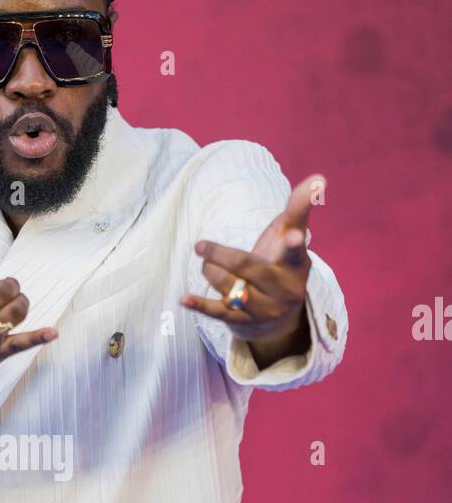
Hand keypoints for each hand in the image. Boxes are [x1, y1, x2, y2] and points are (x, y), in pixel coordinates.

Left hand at [180, 175, 325, 366]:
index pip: (295, 252)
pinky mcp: (243, 323)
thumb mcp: (291, 237)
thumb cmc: (282, 263)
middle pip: (249, 268)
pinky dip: (200, 305)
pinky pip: (218, 313)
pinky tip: (183, 299)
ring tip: (206, 264)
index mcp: (296, 265)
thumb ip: (298, 208)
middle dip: (222, 255)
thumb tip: (318, 178)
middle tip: (200, 245)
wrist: (280, 316)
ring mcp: (263, 309)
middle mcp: (282, 290)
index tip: (294, 235)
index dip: (294, 244)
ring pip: (230, 287)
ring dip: (211, 272)